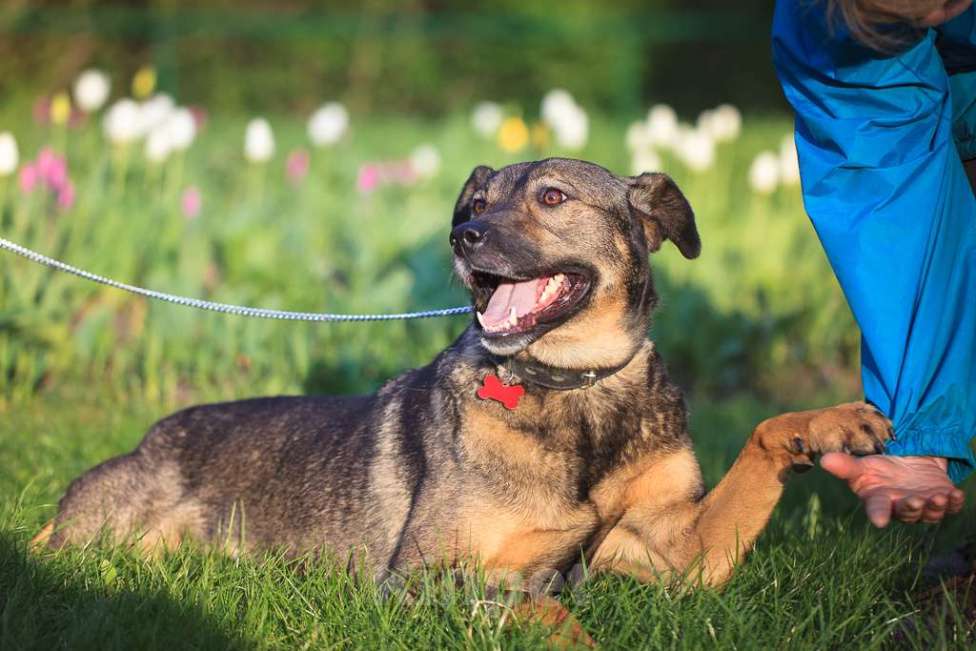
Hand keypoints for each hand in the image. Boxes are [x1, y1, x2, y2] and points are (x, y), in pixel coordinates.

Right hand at [820, 453, 964, 526]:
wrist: (907, 462)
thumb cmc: (879, 469)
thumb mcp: (862, 465)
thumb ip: (845, 465)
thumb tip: (823, 459)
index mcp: (880, 501)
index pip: (878, 510)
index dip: (879, 515)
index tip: (880, 521)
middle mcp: (902, 507)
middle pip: (908, 513)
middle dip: (912, 509)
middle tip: (916, 500)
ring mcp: (924, 505)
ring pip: (931, 514)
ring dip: (936, 507)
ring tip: (939, 497)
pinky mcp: (943, 499)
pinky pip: (951, 507)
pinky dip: (955, 502)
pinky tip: (956, 493)